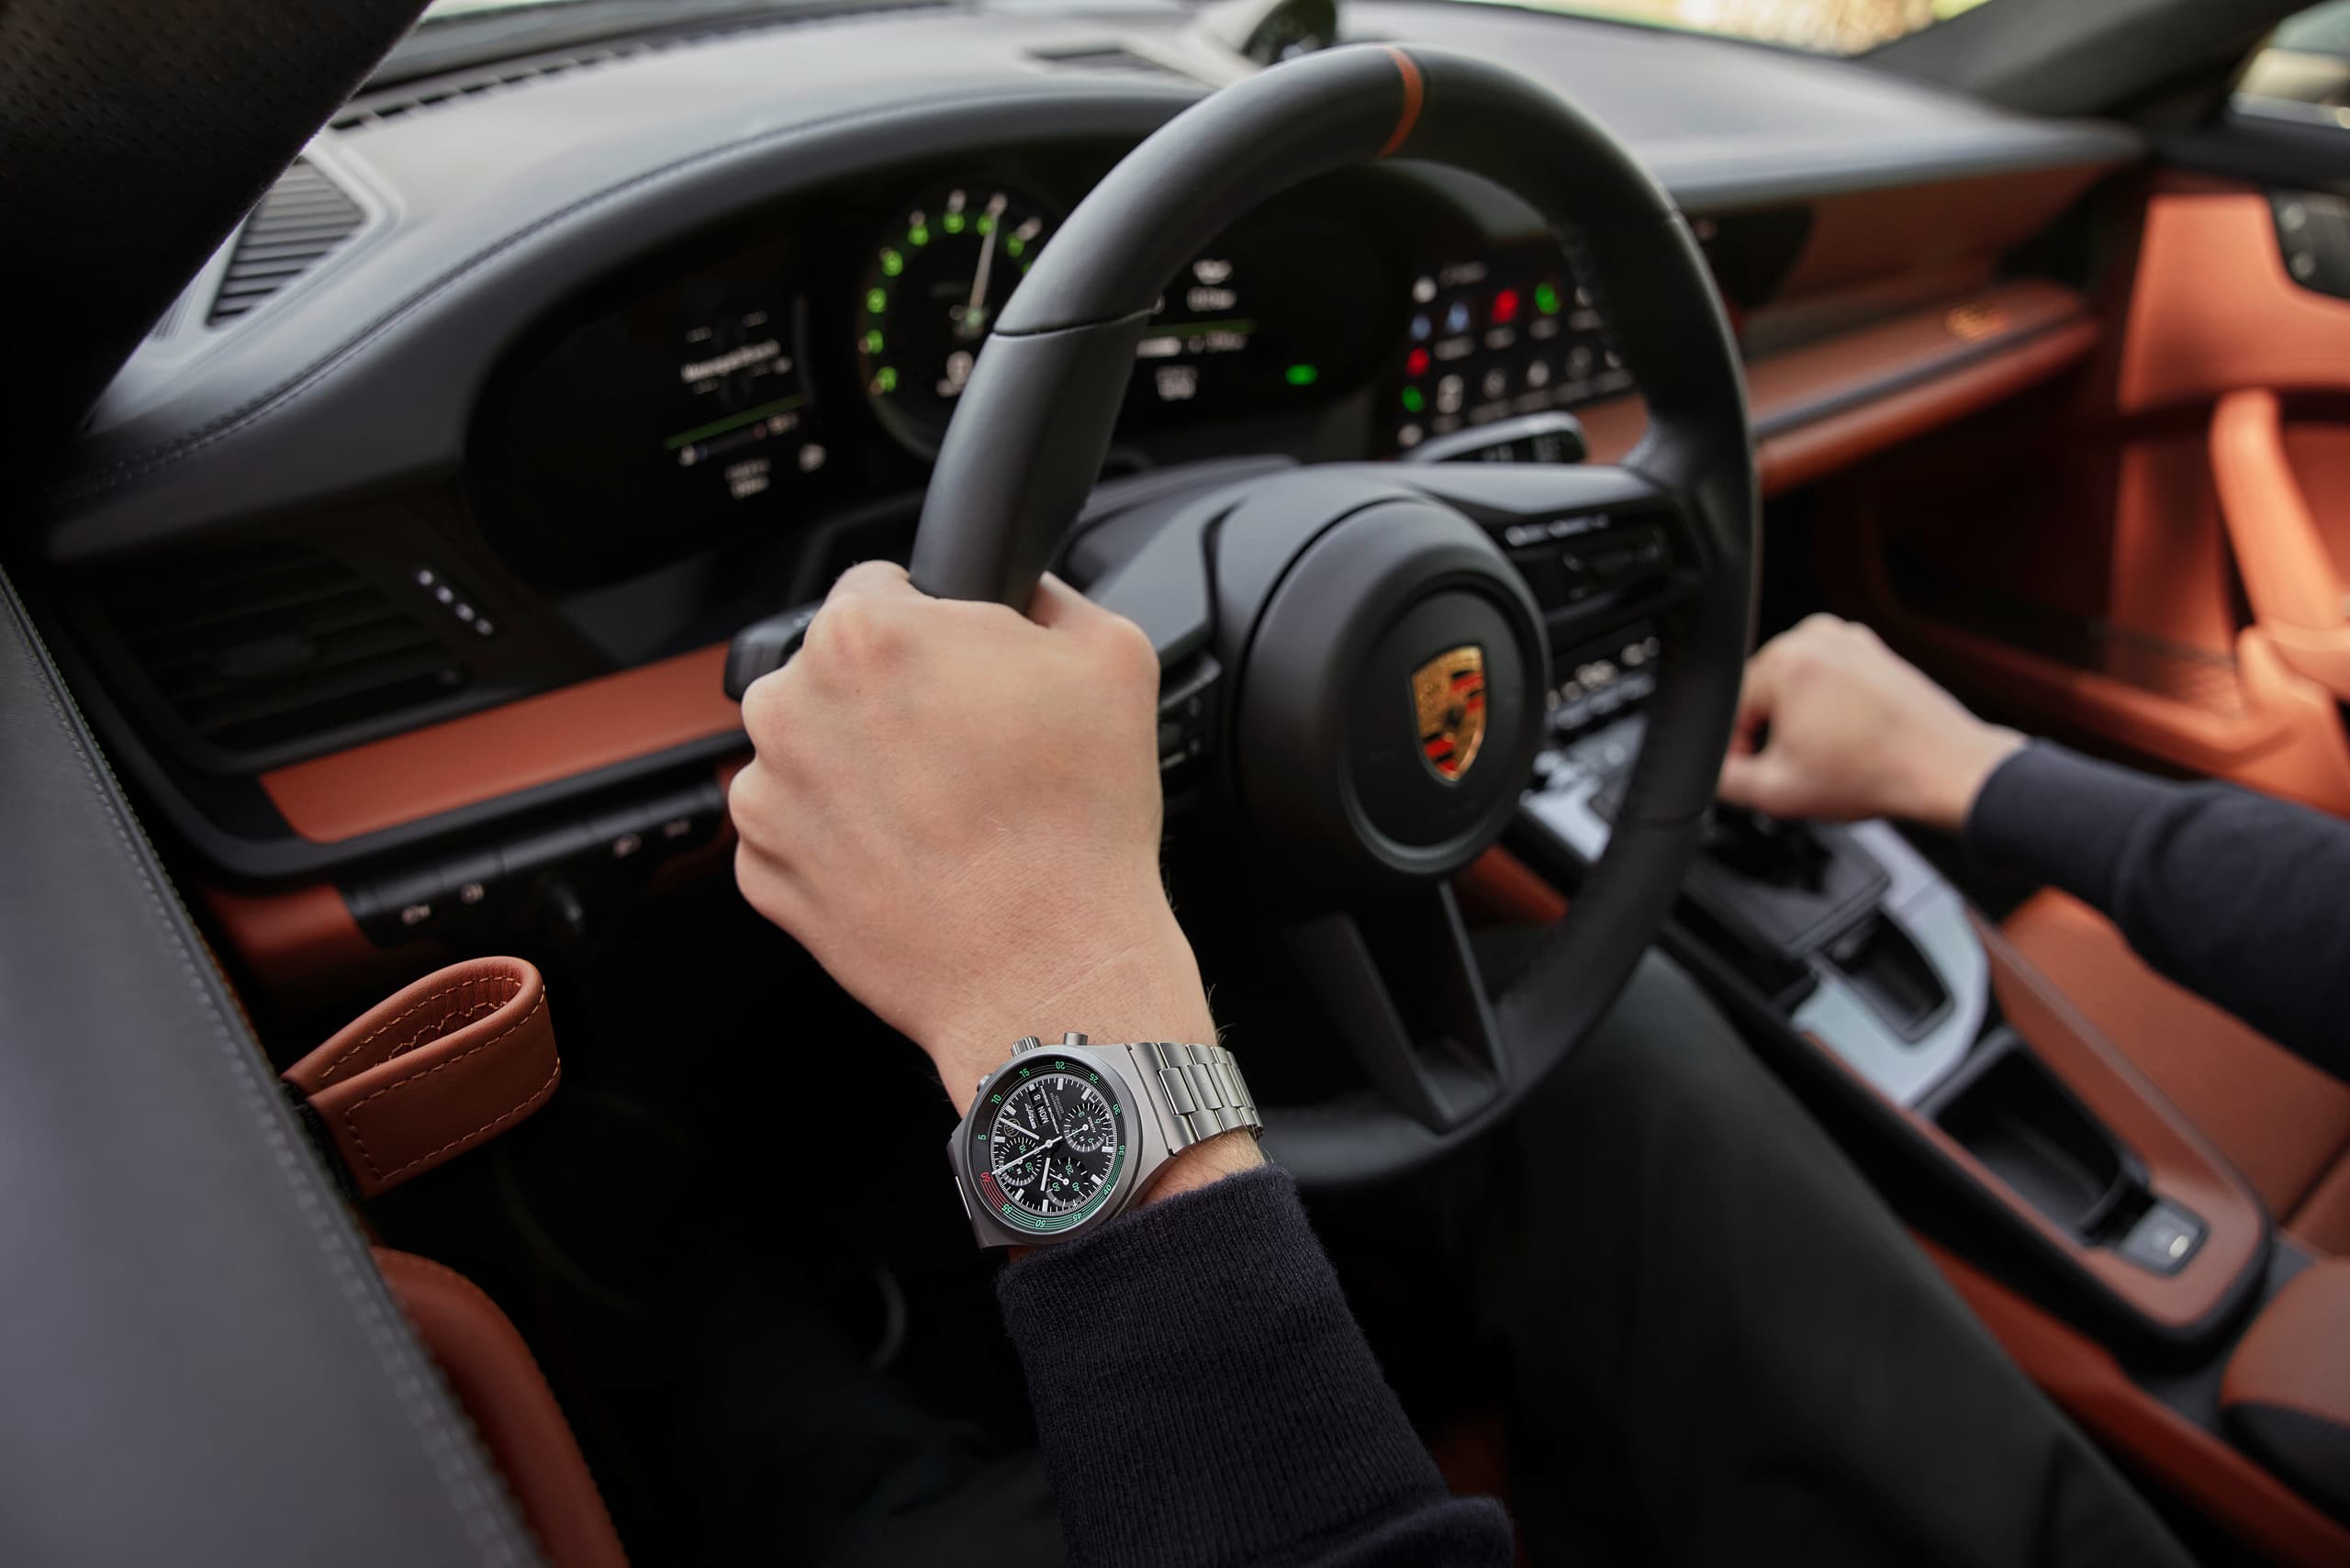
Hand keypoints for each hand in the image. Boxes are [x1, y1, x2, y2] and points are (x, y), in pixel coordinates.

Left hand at [730, 562, 1258, 1197]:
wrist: (1048, 972)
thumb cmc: (1079, 824)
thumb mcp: (1114, 658)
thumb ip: (1051, 595)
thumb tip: (1023, 593)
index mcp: (863, 634)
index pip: (881, 588)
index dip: (938, 628)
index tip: (971, 677)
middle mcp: (791, 705)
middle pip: (837, 670)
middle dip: (895, 698)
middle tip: (971, 752)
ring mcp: (769, 794)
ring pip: (815, 749)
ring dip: (865, 767)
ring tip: (946, 815)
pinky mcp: (763, 873)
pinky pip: (802, 829)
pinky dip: (846, 840)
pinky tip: (915, 861)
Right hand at [1716, 614, 2023, 833]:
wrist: (1945, 769)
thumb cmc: (1876, 773)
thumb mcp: (1777, 792)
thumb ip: (1724, 780)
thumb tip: (1709, 771)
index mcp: (1785, 660)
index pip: (1731, 709)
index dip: (1739, 751)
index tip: (1759, 775)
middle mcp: (1816, 637)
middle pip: (1762, 694)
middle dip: (1772, 733)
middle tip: (1799, 771)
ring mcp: (1849, 639)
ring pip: (1795, 688)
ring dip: (1800, 722)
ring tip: (1830, 757)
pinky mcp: (1872, 651)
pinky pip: (1828, 681)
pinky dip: (1830, 711)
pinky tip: (1850, 741)